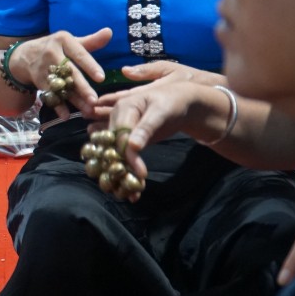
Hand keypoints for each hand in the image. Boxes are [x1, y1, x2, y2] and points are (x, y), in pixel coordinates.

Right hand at [8, 28, 110, 120]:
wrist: (24, 55)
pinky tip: (65, 115)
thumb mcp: (70, 42)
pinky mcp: (38, 80)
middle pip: (69, 72)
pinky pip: (50, 94)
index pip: (79, 54)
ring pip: (61, 86)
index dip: (90, 66)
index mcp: (63, 40)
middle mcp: (52, 53)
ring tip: (88, 110)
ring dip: (74, 100)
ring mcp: (43, 67)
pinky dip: (57, 105)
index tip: (101, 78)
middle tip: (94, 99)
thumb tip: (110, 32)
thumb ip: (91, 41)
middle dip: (82, 87)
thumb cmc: (55, 47)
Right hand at [91, 63, 230, 190]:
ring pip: (115, 153)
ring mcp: (121, 131)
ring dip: (121, 172)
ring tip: (131, 193)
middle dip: (120, 166)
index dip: (128, 154)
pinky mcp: (128, 141)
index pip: (120, 135)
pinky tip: (133, 186)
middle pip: (113, 146)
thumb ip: (146, 128)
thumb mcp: (161, 112)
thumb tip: (132, 146)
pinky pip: (124, 156)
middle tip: (131, 188)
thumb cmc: (172, 103)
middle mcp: (117, 120)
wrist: (181, 103)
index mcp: (122, 109)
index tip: (141, 173)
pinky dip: (128, 170)